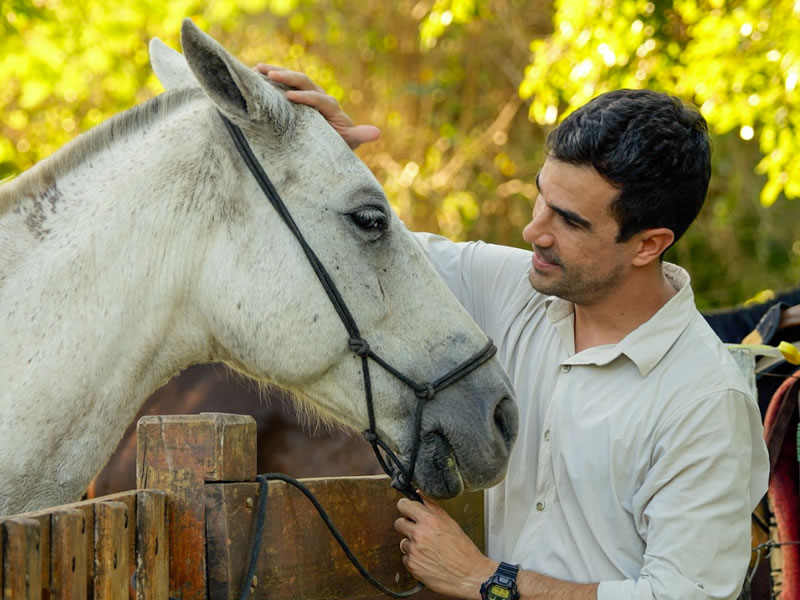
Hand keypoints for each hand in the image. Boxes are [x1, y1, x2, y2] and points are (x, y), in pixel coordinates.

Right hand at [255, 63, 380, 149]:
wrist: (330, 144)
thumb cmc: (338, 145)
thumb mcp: (348, 142)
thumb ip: (359, 136)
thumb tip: (377, 133)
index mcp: (331, 107)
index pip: (320, 98)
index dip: (307, 96)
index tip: (290, 97)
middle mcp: (319, 96)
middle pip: (305, 82)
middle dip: (288, 78)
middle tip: (270, 75)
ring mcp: (306, 94)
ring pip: (293, 79)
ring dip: (276, 72)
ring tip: (258, 69)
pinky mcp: (296, 97)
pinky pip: (283, 84)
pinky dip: (270, 78)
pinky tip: (254, 73)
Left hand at [394, 492, 496, 598]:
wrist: (469, 575)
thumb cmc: (463, 550)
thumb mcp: (450, 523)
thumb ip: (432, 507)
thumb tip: (419, 495)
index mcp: (429, 520)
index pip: (404, 505)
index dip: (406, 507)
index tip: (407, 509)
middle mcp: (419, 534)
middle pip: (398, 523)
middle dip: (407, 525)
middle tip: (418, 530)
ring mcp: (414, 550)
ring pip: (403, 541)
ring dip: (412, 544)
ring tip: (428, 549)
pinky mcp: (412, 565)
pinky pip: (405, 557)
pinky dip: (414, 559)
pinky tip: (427, 559)